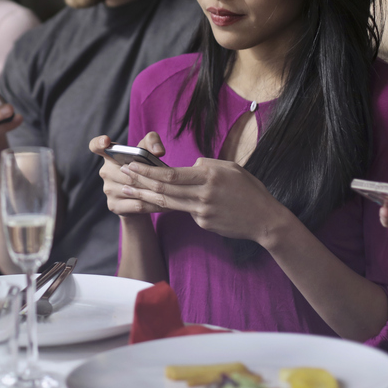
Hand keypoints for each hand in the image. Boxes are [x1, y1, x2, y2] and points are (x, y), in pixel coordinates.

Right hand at [89, 132, 167, 215]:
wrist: (142, 199)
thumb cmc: (144, 170)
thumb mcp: (147, 153)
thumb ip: (152, 142)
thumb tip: (158, 151)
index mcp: (110, 156)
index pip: (96, 146)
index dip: (99, 143)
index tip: (106, 141)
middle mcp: (105, 172)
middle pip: (127, 173)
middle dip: (146, 177)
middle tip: (161, 180)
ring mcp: (108, 189)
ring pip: (133, 189)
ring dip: (150, 191)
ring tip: (163, 191)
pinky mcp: (114, 205)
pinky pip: (136, 204)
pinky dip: (151, 204)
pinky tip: (160, 203)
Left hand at [115, 144, 289, 245]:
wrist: (265, 220)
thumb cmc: (250, 190)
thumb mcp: (231, 168)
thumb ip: (207, 166)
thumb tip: (189, 165)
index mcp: (209, 176)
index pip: (171, 173)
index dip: (148, 170)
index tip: (132, 164)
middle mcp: (203, 194)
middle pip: (164, 188)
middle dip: (140, 181)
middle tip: (122, 174)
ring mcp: (202, 212)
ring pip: (168, 203)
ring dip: (145, 196)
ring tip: (128, 190)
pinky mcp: (203, 223)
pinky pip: (184, 211)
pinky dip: (172, 205)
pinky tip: (158, 201)